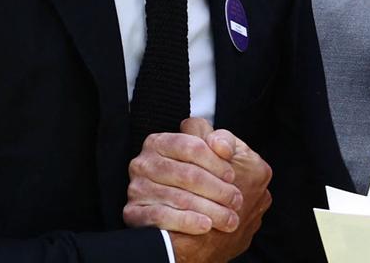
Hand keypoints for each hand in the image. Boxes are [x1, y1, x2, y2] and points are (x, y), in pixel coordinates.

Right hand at [124, 119, 272, 262]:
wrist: (184, 227)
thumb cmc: (203, 181)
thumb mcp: (216, 156)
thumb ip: (223, 141)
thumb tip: (221, 146)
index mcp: (162, 142)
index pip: (192, 146)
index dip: (216, 161)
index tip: (232, 176)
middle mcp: (145, 162)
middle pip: (187, 174)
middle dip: (217, 189)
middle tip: (236, 201)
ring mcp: (137, 187)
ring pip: (179, 197)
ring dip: (209, 209)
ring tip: (229, 219)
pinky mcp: (133, 212)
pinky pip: (162, 216)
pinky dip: (187, 221)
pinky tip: (206, 225)